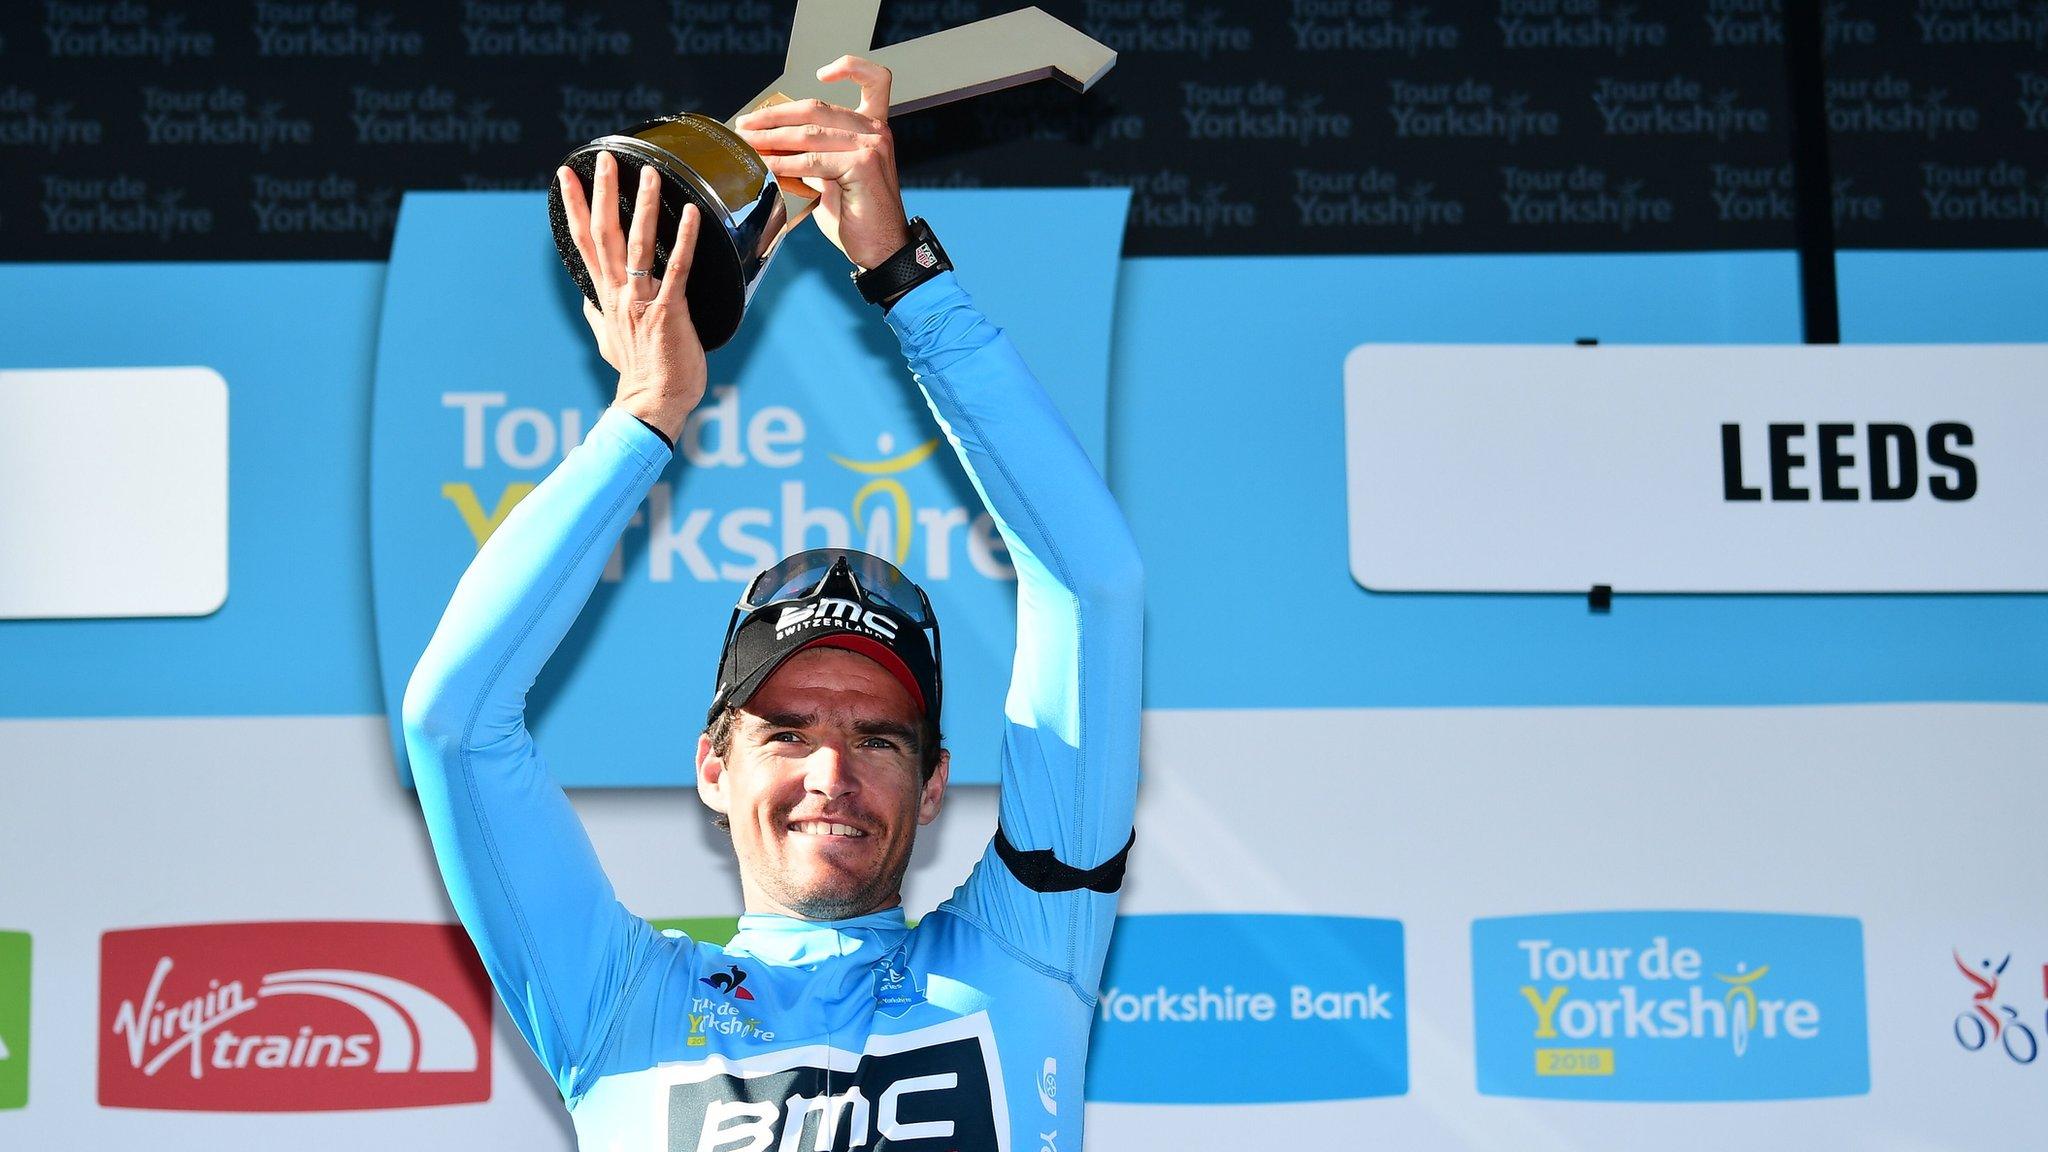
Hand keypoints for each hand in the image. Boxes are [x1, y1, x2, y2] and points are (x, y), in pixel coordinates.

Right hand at [556, 150, 706, 442]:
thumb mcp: (608, 340)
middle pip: (605, 233)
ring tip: (651, 172)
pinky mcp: (668, 311)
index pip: (583, 241)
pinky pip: (677, 269)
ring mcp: (642, 300)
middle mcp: (618, 292)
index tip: (566, 175)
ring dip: (644, 206)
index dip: (573, 206)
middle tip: (604, 157)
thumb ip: (597, 315)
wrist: (652, 403)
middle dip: (602, 192)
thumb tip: (586, 300)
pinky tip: (692, 214)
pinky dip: (684, 240)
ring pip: (639, 244)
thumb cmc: (638, 373)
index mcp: (604, 295)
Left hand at [734, 55, 908, 270]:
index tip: (822, 73)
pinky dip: (784, 163)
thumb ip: (813, 154)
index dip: (850, 67)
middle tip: (746, 125)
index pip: (875, 81)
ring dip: (771, 139)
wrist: (880, 251)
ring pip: (809, 134)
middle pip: (818, 107)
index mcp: (874, 129)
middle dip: (774, 115)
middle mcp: (876, 132)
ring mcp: (872, 146)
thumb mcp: (830, 176)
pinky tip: (767, 166)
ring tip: (747, 145)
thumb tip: (773, 142)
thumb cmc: (855, 217)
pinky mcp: (862, 164)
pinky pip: (812, 160)